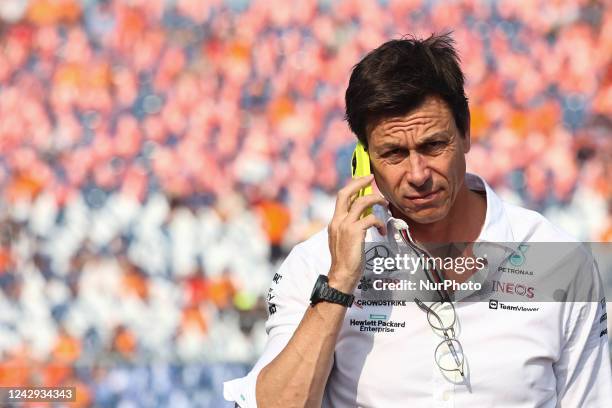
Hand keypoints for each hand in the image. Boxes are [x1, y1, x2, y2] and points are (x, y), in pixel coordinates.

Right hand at [327, 175, 387, 292]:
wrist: (342, 275)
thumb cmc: (346, 260)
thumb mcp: (344, 240)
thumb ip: (349, 227)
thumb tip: (362, 217)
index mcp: (334, 221)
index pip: (341, 197)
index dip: (352, 186)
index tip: (363, 180)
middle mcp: (337, 221)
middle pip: (346, 193)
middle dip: (360, 182)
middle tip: (371, 178)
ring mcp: (345, 226)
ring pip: (361, 202)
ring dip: (375, 200)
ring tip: (385, 204)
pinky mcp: (354, 232)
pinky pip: (370, 219)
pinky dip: (380, 222)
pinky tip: (383, 231)